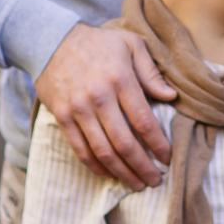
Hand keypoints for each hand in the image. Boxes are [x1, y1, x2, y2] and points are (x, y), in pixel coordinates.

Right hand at [36, 23, 176, 188]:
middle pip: (124, 143)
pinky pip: (80, 150)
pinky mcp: (62, 118)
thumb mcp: (131, 44)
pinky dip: (96, 167)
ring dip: (122, 173)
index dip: (158, 144)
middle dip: (142, 166)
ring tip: (136, 184)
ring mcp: (78, 110)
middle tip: (155, 181)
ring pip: (102, 152)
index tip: (168, 158)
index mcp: (120, 79)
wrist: (51, 40)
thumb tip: (172, 97)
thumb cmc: (98, 43)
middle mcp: (99, 98)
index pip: (144, 121)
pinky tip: (110, 174)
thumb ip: (151, 72)